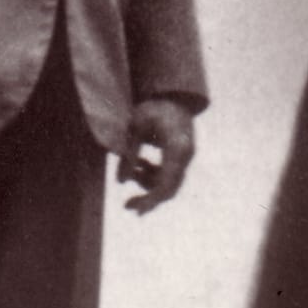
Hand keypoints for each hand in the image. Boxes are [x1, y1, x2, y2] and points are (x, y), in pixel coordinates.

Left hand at [118, 96, 195, 213]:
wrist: (173, 98)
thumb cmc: (153, 109)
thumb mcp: (135, 127)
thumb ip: (129, 153)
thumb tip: (121, 182)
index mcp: (177, 147)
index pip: (166, 181)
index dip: (151, 199)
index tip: (136, 209)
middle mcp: (186, 156)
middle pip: (170, 188)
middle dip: (148, 198)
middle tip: (127, 206)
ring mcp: (186, 158)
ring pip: (168, 183)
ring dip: (147, 183)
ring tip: (130, 172)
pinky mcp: (182, 159)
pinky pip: (168, 176)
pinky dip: (153, 176)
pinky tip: (138, 166)